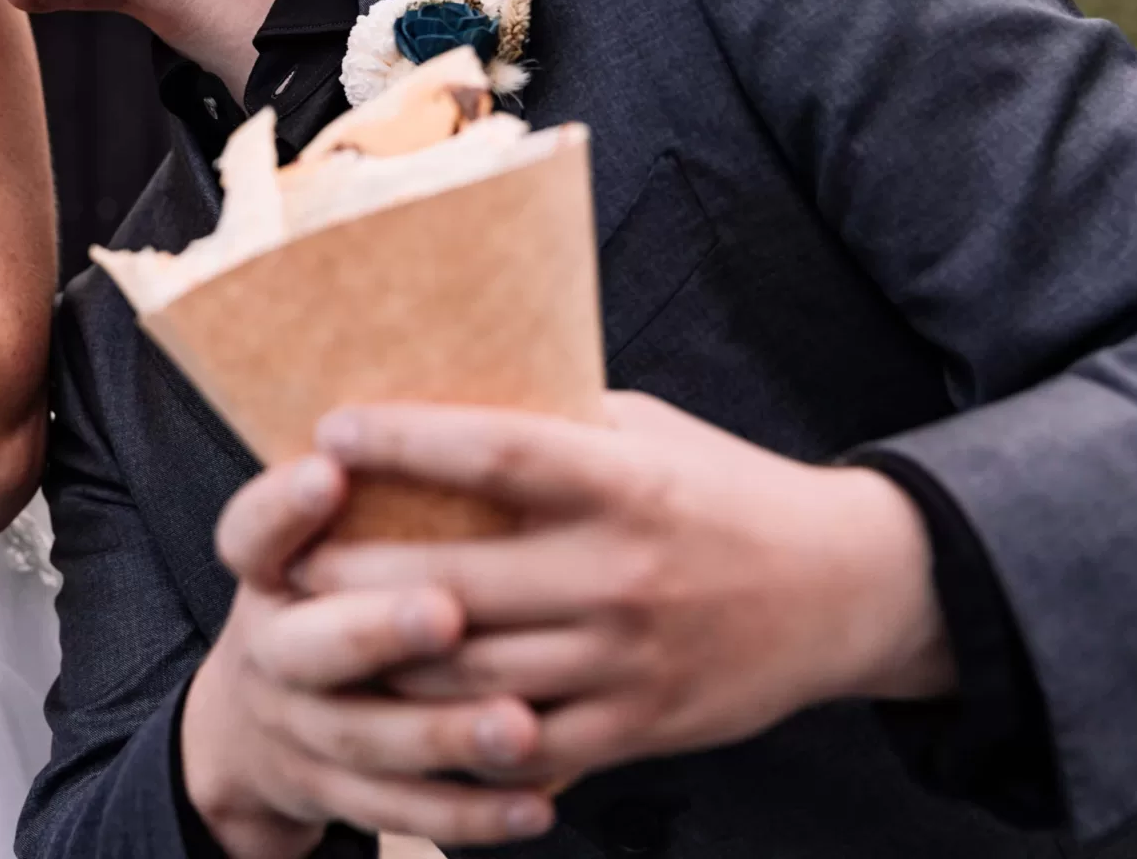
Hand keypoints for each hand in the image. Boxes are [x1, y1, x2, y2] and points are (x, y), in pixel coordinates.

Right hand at [182, 454, 556, 858]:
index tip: (329, 468)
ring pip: (367, 736)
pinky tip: (536, 805)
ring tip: (519, 723)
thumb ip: (395, 479)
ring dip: (445, 732)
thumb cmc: (339, 584)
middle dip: (375, 627)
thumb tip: (508, 387)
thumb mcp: (333, 531)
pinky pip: (404, 810)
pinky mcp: (336, 794)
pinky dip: (471, 811)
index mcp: (270, 568)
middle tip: (444, 610)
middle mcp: (270, 645)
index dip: (283, 505)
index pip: (251, 531)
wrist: (256, 724)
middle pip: (308, 643)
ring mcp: (298, 727)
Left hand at [296, 393, 955, 790]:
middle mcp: (623, 573)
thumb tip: (444, 387)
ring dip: (385, 662)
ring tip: (320, 637)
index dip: (408, 441)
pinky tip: (400, 717)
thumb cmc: (726, 490)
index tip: (333, 429)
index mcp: (625, 482)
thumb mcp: (651, 431)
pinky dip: (456, 740)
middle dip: (356, 575)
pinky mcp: (639, 727)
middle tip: (289, 561)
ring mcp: (629, 660)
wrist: (847, 589)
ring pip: (473, 676)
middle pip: (459, 581)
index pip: (499, 453)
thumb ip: (558, 421)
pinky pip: (527, 749)